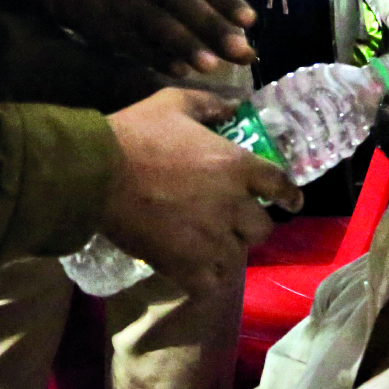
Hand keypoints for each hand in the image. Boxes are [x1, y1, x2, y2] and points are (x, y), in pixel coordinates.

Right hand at [53, 0, 255, 77]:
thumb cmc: (149, 0)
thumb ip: (209, 18)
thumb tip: (246, 49)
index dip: (228, 3)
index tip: (250, 22)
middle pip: (187, 5)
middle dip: (214, 28)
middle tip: (240, 52)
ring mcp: (132, 5)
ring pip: (162, 24)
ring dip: (188, 45)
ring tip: (210, 67)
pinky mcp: (115, 28)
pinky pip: (140, 44)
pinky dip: (159, 58)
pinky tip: (180, 72)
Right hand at [102, 87, 297, 295]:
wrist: (97, 173)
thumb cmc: (136, 134)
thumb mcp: (173, 103)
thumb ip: (209, 104)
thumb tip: (233, 108)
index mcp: (235, 165)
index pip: (279, 185)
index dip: (288, 196)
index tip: (291, 202)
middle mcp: (232, 205)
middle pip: (263, 229)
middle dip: (251, 226)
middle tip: (235, 222)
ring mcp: (211, 240)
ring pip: (238, 258)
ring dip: (229, 252)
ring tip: (213, 249)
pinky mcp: (185, 266)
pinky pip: (211, 285)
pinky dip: (207, 281)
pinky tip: (196, 272)